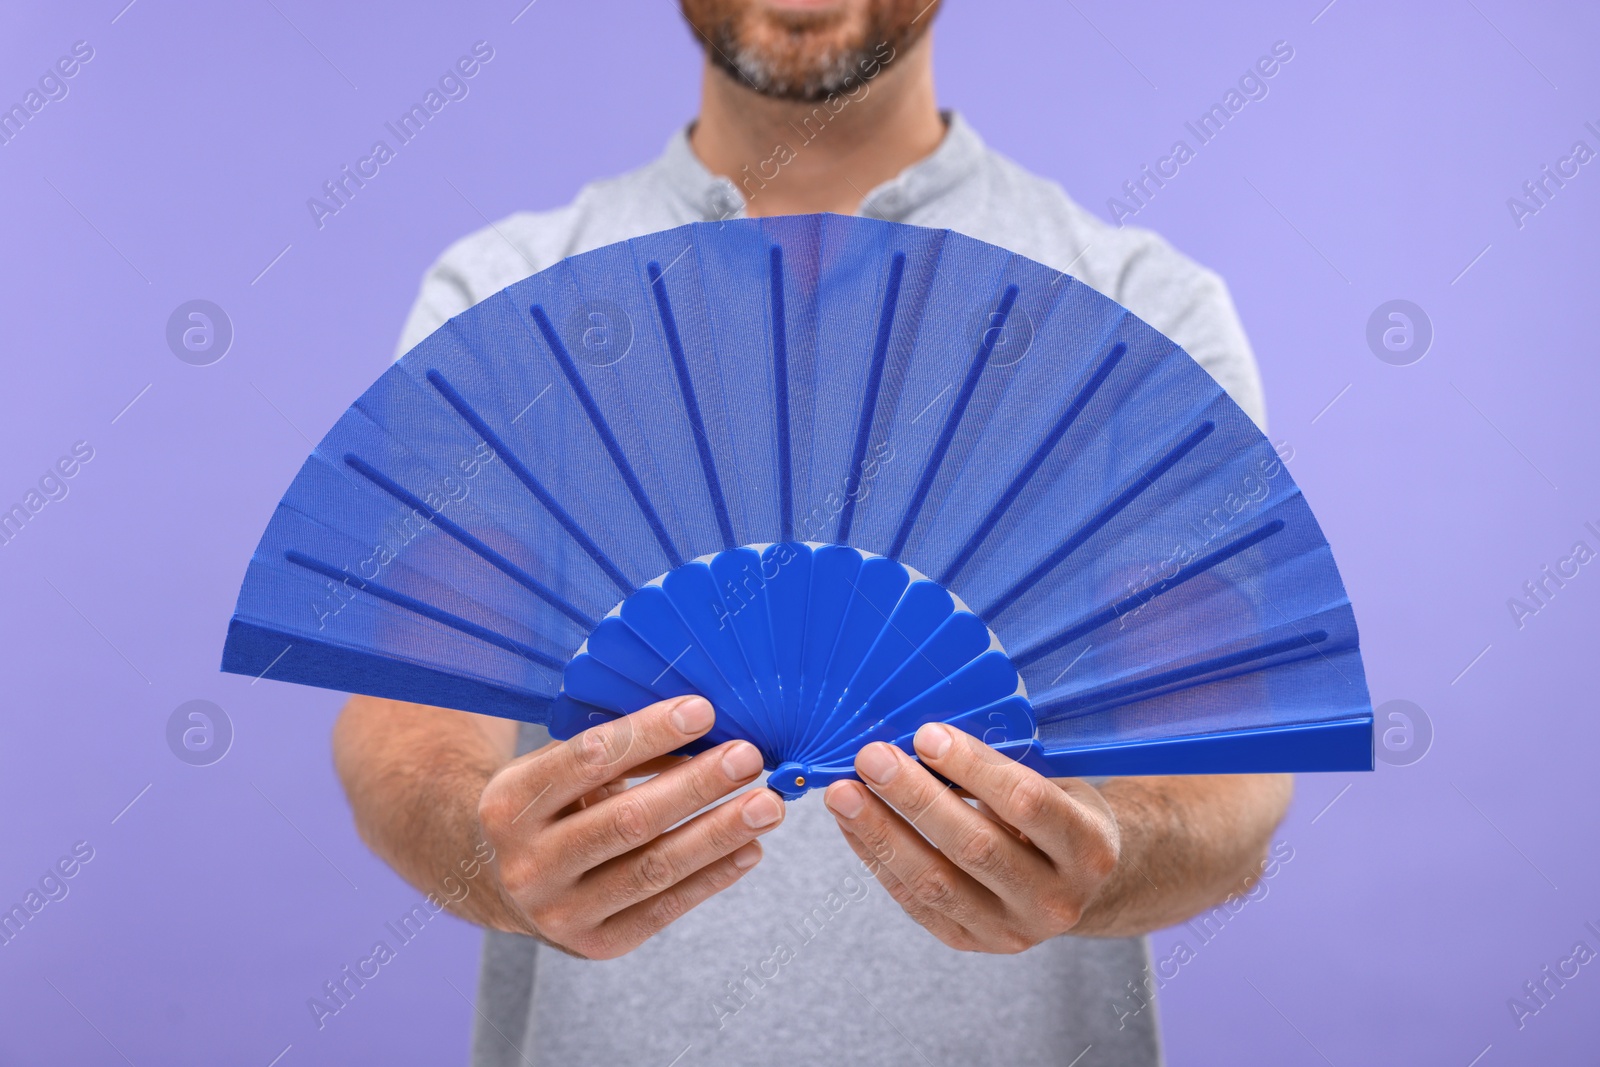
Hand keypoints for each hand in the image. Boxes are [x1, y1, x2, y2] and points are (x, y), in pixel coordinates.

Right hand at [476, 695, 784, 959]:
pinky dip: (713, 877)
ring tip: (766, 805)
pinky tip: (750, 848)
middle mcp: (528, 863)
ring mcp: (559, 912)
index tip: (704, 710)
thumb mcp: (556, 768)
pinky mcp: (595, 945)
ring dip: (718, 834)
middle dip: (696, 785)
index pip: (589, 759)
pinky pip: (665, 908)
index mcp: (510, 803)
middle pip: (628, 820)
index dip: (650, 733)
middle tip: (747, 757)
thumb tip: (703, 729)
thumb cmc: (544, 808)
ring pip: (653, 868)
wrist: (497, 884)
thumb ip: (617, 750)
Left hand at [824, 723, 1119, 953]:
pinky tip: (852, 824)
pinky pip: (914, 902)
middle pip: (975, 846)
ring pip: (936, 882)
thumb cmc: (1059, 816)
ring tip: (843, 793)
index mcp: (1089, 847)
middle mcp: (1056, 899)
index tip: (926, 734)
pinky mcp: (971, 942)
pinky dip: (877, 858)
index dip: (972, 767)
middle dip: (915, 797)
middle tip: (871, 758)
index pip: (1026, 802)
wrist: (1079, 886)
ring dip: (881, 832)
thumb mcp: (1056, 782)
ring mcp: (1012, 930)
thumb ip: (1000, 766)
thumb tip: (920, 737)